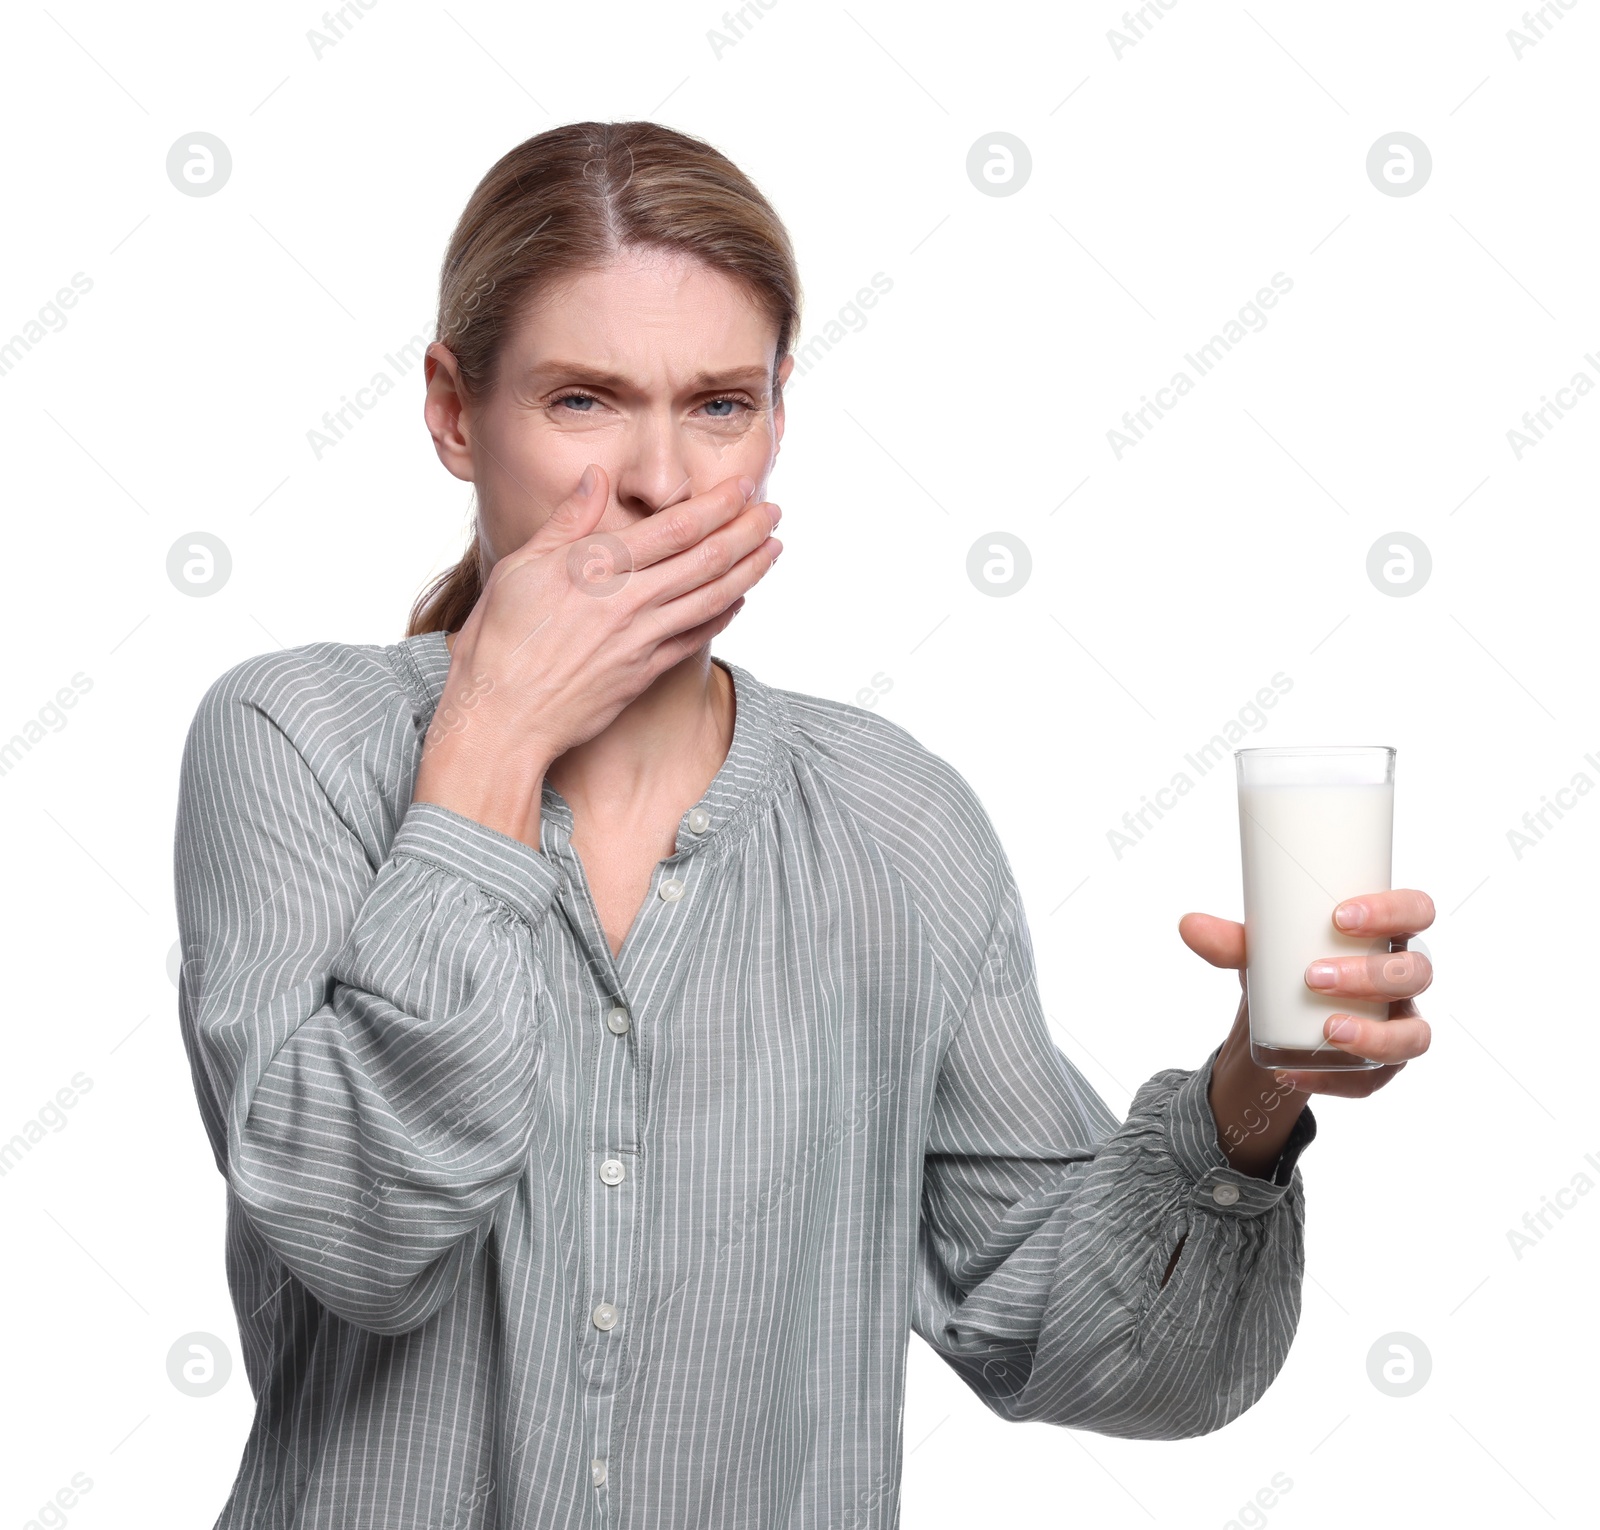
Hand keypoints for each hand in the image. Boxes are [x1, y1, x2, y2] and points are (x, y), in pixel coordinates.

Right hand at [413, 464, 781, 843]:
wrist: (503, 719)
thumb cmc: (499, 640)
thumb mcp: (521, 567)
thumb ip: (567, 520)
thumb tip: (597, 476)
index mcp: (596, 568)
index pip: (675, 528)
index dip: (717, 506)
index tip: (742, 487)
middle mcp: (627, 602)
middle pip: (706, 560)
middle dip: (747, 532)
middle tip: (773, 511)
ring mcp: (641, 640)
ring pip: (711, 597)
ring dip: (749, 570)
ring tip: (773, 548)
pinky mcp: (644, 672)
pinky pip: (696, 637)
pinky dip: (723, 614)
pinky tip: (740, 599)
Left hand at [1178, 889, 1434, 1175]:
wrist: (1276, 1023)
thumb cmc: (1285, 970)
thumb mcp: (1259, 953)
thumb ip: (1229, 942)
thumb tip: (1189, 926)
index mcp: (1384, 934)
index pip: (1415, 911)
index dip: (1393, 911)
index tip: (1340, 918)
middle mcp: (1402, 978)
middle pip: (1414, 973)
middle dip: (1370, 975)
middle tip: (1314, 976)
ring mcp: (1400, 1024)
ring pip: (1414, 1034)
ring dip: (1374, 1035)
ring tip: (1328, 1030)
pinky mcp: (1384, 1066)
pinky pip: (1376, 1079)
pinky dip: (1337, 1080)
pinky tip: (1297, 1074)